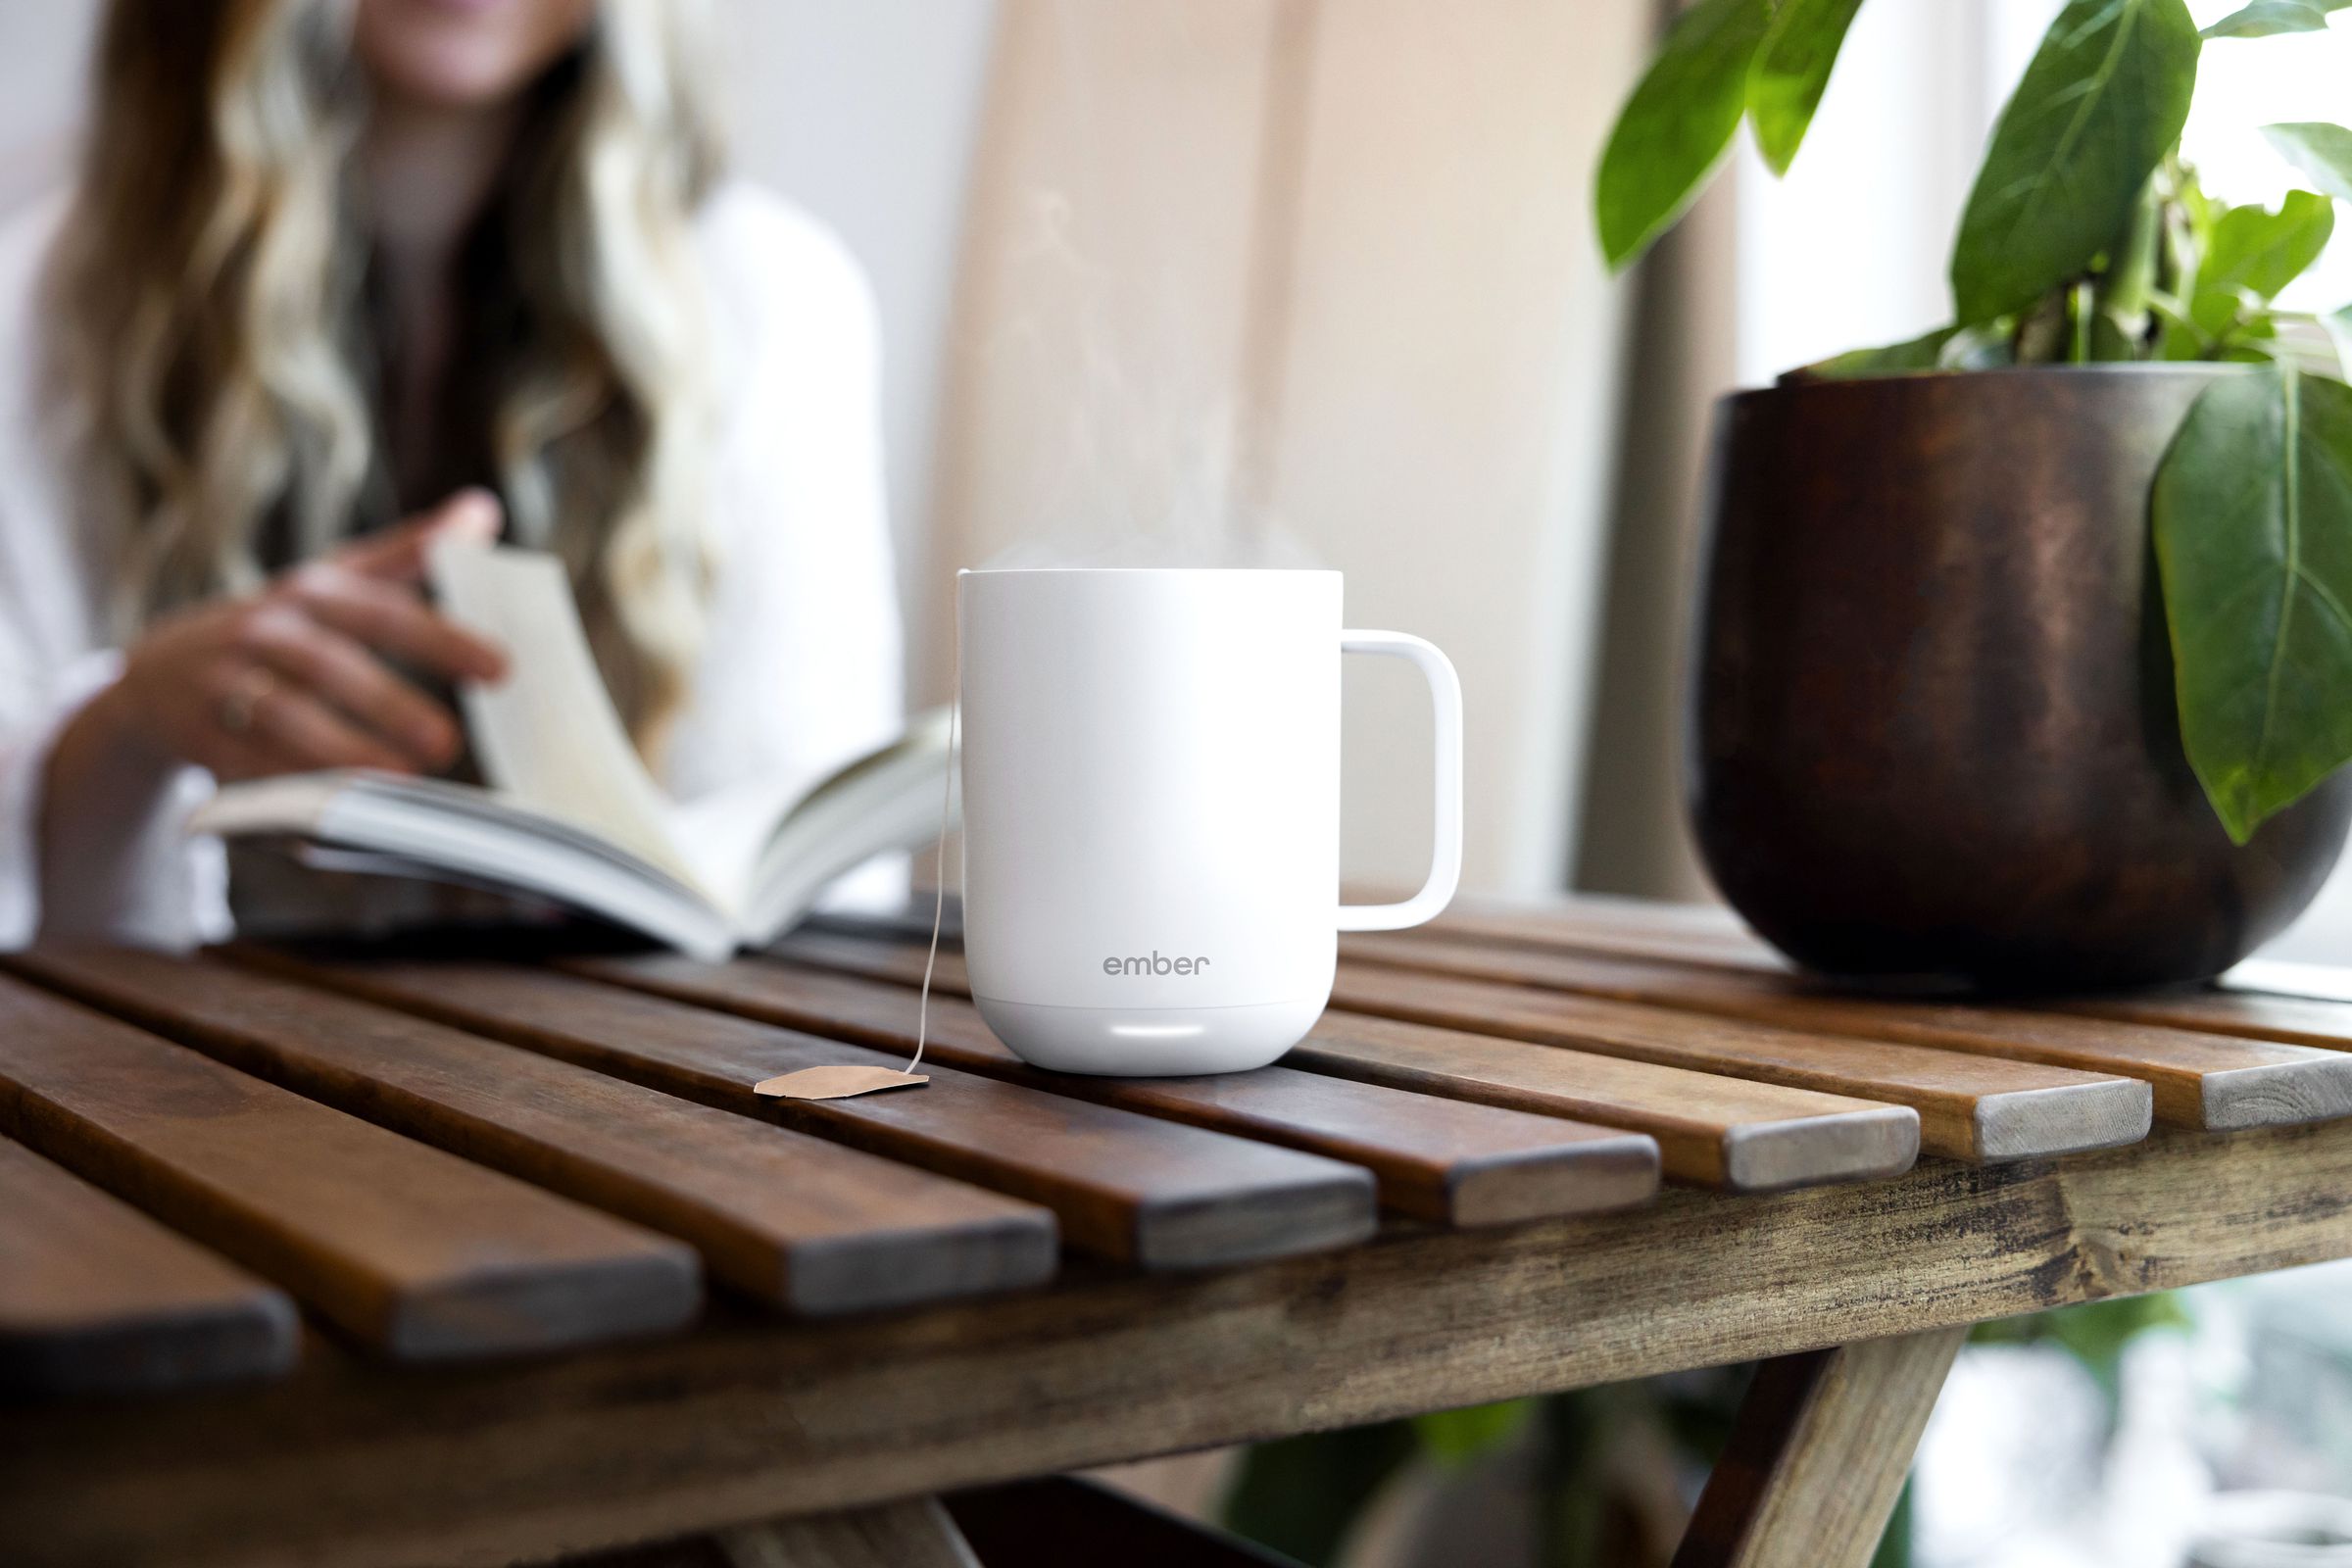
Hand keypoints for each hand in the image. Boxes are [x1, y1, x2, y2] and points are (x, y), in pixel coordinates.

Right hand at [85, 490, 510, 780]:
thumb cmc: (278, 627)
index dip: (441, 639)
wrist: (159, 675)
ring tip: (398, 781)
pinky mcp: (199, 735)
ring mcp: (224, 683)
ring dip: (339, 750)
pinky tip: (336, 811)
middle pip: (329, 666)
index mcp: (309, 592)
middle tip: (446, 743)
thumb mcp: (334, 582)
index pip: (382, 611)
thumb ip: (410, 553)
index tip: (501, 669)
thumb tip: (484, 510)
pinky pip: (246, 764)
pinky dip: (289, 788)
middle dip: (388, 704)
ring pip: (282, 717)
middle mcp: (265, 632)